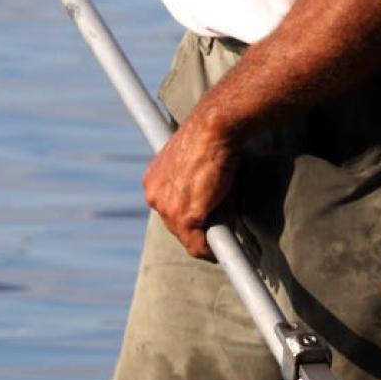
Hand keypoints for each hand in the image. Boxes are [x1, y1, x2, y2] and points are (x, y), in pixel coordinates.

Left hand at [143, 109, 239, 258]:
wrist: (214, 127)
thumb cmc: (210, 138)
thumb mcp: (198, 165)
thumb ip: (201, 193)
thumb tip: (219, 219)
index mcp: (154, 181)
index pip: (170, 209)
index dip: (190, 215)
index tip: (203, 218)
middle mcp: (154, 196)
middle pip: (176, 226)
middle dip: (198, 228)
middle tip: (220, 225)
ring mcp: (168, 209)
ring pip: (187, 238)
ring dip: (207, 238)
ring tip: (226, 230)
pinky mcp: (185, 218)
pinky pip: (198, 246)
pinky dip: (211, 252)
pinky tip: (222, 251)